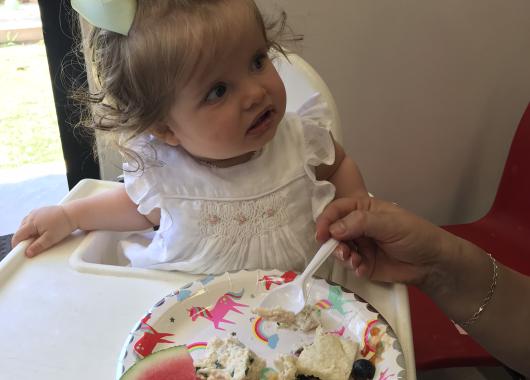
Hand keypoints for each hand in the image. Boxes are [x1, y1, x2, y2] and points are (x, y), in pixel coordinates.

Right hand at [11, 205, 76, 257]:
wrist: (74, 214)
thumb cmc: (63, 224)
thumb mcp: (50, 239)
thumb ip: (38, 246)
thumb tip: (28, 253)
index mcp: (31, 222)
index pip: (18, 235)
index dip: (17, 245)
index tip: (20, 251)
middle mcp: (31, 215)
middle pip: (21, 230)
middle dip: (24, 239)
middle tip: (32, 246)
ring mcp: (36, 212)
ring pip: (26, 224)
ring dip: (29, 232)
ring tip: (39, 238)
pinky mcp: (42, 210)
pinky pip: (33, 220)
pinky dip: (34, 226)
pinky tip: (43, 230)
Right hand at [315, 197, 455, 284]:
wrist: (433, 263)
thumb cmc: (415, 234)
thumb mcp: (389, 223)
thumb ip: (360, 223)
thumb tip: (332, 230)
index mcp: (363, 209)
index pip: (337, 210)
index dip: (325, 220)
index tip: (321, 235)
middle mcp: (357, 226)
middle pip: (333, 231)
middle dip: (333, 242)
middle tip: (342, 251)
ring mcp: (360, 245)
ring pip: (338, 249)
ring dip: (342, 255)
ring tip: (355, 261)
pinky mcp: (363, 264)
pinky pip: (349, 265)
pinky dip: (352, 267)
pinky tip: (363, 269)